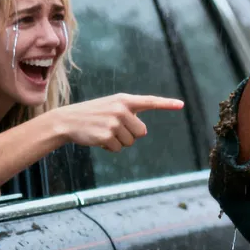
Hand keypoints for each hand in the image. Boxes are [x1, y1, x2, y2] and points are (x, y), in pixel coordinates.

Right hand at [56, 94, 183, 151]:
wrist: (67, 120)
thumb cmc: (92, 114)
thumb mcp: (110, 107)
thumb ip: (129, 114)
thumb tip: (142, 131)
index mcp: (124, 100)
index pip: (149, 101)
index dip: (166, 104)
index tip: (181, 104)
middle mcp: (121, 109)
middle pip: (141, 132)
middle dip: (130, 135)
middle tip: (112, 128)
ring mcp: (114, 123)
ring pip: (130, 142)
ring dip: (118, 142)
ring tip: (103, 131)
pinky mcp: (106, 136)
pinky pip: (118, 149)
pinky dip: (109, 147)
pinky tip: (98, 138)